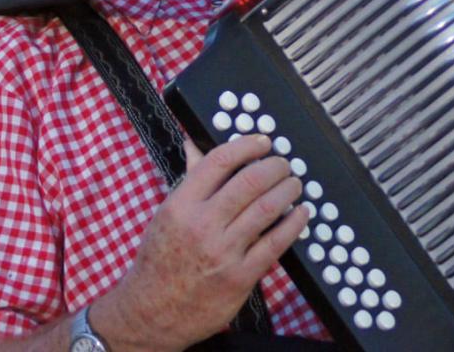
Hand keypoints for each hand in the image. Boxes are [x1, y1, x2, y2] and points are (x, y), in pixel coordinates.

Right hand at [90, 134, 307, 351]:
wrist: (153, 311)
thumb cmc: (161, 258)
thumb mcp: (168, 214)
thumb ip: (190, 180)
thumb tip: (195, 144)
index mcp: (182, 204)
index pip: (220, 161)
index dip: (248, 145)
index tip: (263, 142)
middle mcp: (202, 225)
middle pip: (250, 181)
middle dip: (275, 166)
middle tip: (284, 164)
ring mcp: (223, 252)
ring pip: (267, 209)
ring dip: (287, 190)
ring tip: (294, 183)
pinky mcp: (241, 277)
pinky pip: (276, 243)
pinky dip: (293, 224)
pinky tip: (300, 213)